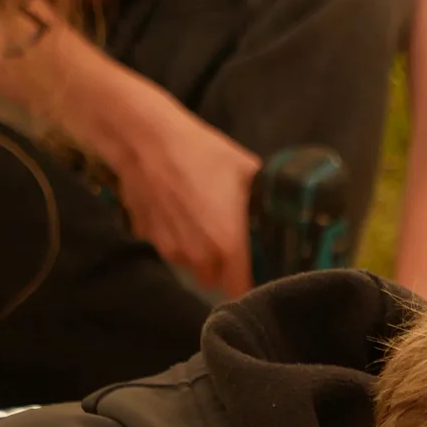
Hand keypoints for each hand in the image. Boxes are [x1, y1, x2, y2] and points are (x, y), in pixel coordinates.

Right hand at [110, 81, 260, 295]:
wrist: (145, 137)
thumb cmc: (200, 152)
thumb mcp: (245, 170)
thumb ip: (264, 201)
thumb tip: (280, 213)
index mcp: (227, 245)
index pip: (241, 288)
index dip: (248, 281)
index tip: (251, 268)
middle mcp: (198, 255)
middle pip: (214, 279)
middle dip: (221, 267)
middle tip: (226, 240)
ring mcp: (170, 248)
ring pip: (190, 265)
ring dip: (196, 253)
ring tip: (199, 221)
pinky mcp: (148, 237)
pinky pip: (168, 247)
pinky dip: (174, 238)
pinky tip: (176, 211)